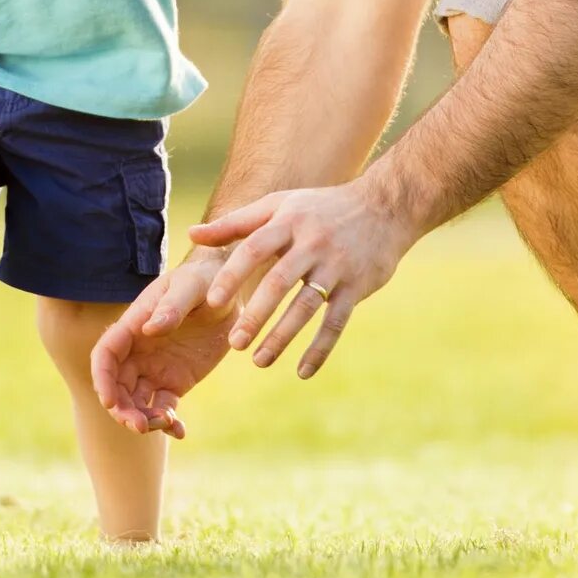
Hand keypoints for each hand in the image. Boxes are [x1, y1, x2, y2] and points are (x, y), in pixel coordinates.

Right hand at [89, 250, 236, 437]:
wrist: (229, 292)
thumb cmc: (204, 280)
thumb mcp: (191, 286)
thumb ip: (172, 306)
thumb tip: (149, 329)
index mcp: (134, 325)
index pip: (106, 355)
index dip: (102, 380)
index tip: (110, 402)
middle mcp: (138, 351)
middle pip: (117, 386)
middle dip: (122, 409)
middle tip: (141, 426)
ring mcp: (154, 369)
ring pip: (136, 402)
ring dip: (143, 419)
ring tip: (167, 423)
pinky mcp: (175, 382)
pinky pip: (163, 408)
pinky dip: (167, 424)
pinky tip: (179, 431)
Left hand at [195, 180, 418, 379]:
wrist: (385, 207)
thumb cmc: (320, 208)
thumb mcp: (278, 206)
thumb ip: (235, 224)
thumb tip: (191, 234)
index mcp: (288, 221)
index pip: (254, 248)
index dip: (232, 275)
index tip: (211, 303)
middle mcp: (312, 243)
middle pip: (279, 281)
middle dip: (256, 315)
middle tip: (234, 344)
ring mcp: (337, 266)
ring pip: (306, 306)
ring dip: (282, 336)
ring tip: (259, 360)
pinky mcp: (356, 287)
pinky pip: (336, 322)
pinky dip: (320, 349)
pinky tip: (302, 372)